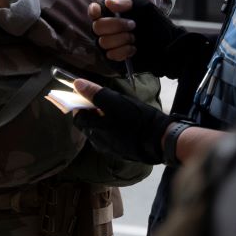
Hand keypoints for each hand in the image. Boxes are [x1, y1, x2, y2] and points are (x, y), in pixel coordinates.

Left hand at [70, 78, 184, 164]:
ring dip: (101, 123)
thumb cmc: (135, 118)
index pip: (78, 118)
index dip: (80, 107)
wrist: (158, 139)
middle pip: (88, 127)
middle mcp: (98, 142)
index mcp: (94, 129)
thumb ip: (95, 93)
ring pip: (99, 134)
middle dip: (91, 115)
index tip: (88, 98)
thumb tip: (77, 83)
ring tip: (114, 113)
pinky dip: (111, 131)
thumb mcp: (115, 101)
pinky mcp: (121, 152)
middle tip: (102, 104)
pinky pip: (110, 140)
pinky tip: (123, 125)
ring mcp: (110, 149)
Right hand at [88, 0, 214, 80]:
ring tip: (135, 38)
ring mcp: (110, 44)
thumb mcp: (144, 7)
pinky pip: (110, 55)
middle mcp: (108, 29)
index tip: (100, 11)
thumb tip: (108, 2)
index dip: (94, 11)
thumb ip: (126, 3)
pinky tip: (134, 49)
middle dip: (116, 26)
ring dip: (122, 39)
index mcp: (112, 14)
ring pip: (103, 42)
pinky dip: (123, 51)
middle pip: (97, 27)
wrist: (167, 43)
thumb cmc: (155, 22)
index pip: (94, 12)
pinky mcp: (115, 57)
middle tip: (133, 25)